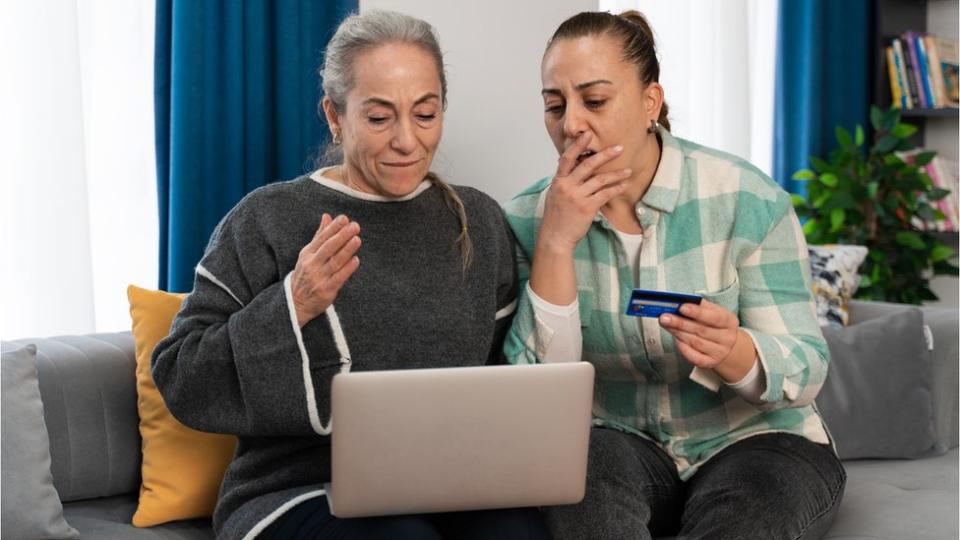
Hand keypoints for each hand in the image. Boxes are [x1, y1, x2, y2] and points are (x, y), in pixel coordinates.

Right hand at [291, 214, 360, 326]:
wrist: (296, 302)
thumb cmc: (306, 274)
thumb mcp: (308, 254)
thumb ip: (319, 236)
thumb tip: (327, 216)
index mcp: (307, 254)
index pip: (321, 238)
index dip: (333, 228)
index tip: (344, 218)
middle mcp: (312, 265)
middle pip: (328, 248)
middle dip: (342, 236)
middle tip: (355, 226)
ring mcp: (319, 278)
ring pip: (335, 262)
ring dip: (347, 250)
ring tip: (357, 239)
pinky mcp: (326, 290)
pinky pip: (338, 278)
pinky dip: (347, 269)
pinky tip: (356, 260)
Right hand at [538, 132, 631, 253]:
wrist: (555, 238)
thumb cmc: (556, 218)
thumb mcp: (554, 195)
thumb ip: (563, 180)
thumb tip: (570, 166)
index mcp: (558, 182)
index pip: (567, 158)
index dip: (577, 145)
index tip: (587, 134)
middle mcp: (567, 187)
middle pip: (587, 165)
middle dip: (605, 155)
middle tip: (619, 148)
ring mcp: (577, 197)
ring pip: (600, 180)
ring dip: (616, 174)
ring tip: (628, 170)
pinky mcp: (587, 208)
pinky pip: (605, 194)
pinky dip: (616, 189)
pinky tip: (624, 185)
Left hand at [658, 301, 753, 379]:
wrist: (725, 344)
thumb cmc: (715, 324)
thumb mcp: (713, 312)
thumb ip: (699, 306)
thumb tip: (679, 301)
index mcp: (729, 321)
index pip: (714, 317)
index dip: (697, 312)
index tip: (681, 307)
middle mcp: (727, 338)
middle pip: (701, 330)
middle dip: (680, 323)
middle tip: (664, 317)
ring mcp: (720, 352)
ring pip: (696, 343)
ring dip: (678, 333)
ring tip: (666, 325)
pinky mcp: (710, 363)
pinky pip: (695, 357)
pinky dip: (684, 348)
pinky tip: (676, 340)